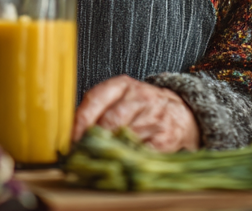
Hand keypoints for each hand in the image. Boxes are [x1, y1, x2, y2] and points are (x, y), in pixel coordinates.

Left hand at [72, 75, 199, 151]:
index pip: (95, 99)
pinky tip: (118, 167)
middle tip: (80, 155)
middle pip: (110, 120)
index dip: (79, 122)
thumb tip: (70, 134)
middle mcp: (139, 98)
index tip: (70, 140)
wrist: (182, 113)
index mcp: (123, 85)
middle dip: (93, 140)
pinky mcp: (164, 139)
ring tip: (95, 163)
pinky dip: (127, 161)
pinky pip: (141, 153)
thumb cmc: (142, 108)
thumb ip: (97, 110)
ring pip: (125, 138)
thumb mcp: (120, 98)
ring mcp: (153, 118)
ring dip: (107, 153)